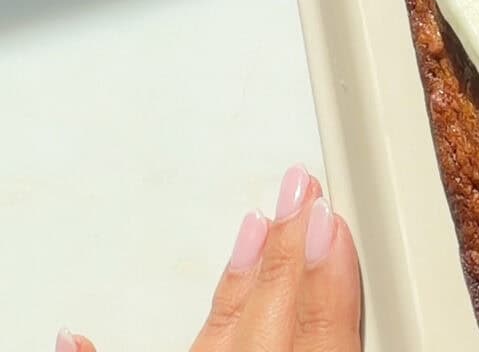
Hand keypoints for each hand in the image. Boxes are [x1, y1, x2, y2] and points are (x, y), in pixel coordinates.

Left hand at [58, 165, 360, 351]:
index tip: (328, 215)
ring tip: (251, 224)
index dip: (326, 273)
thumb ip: (340, 340)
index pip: (319, 337)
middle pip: (268, 325)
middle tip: (299, 187)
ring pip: (210, 340)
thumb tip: (357, 275)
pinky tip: (76, 333)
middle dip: (285, 253)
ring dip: (234, 284)